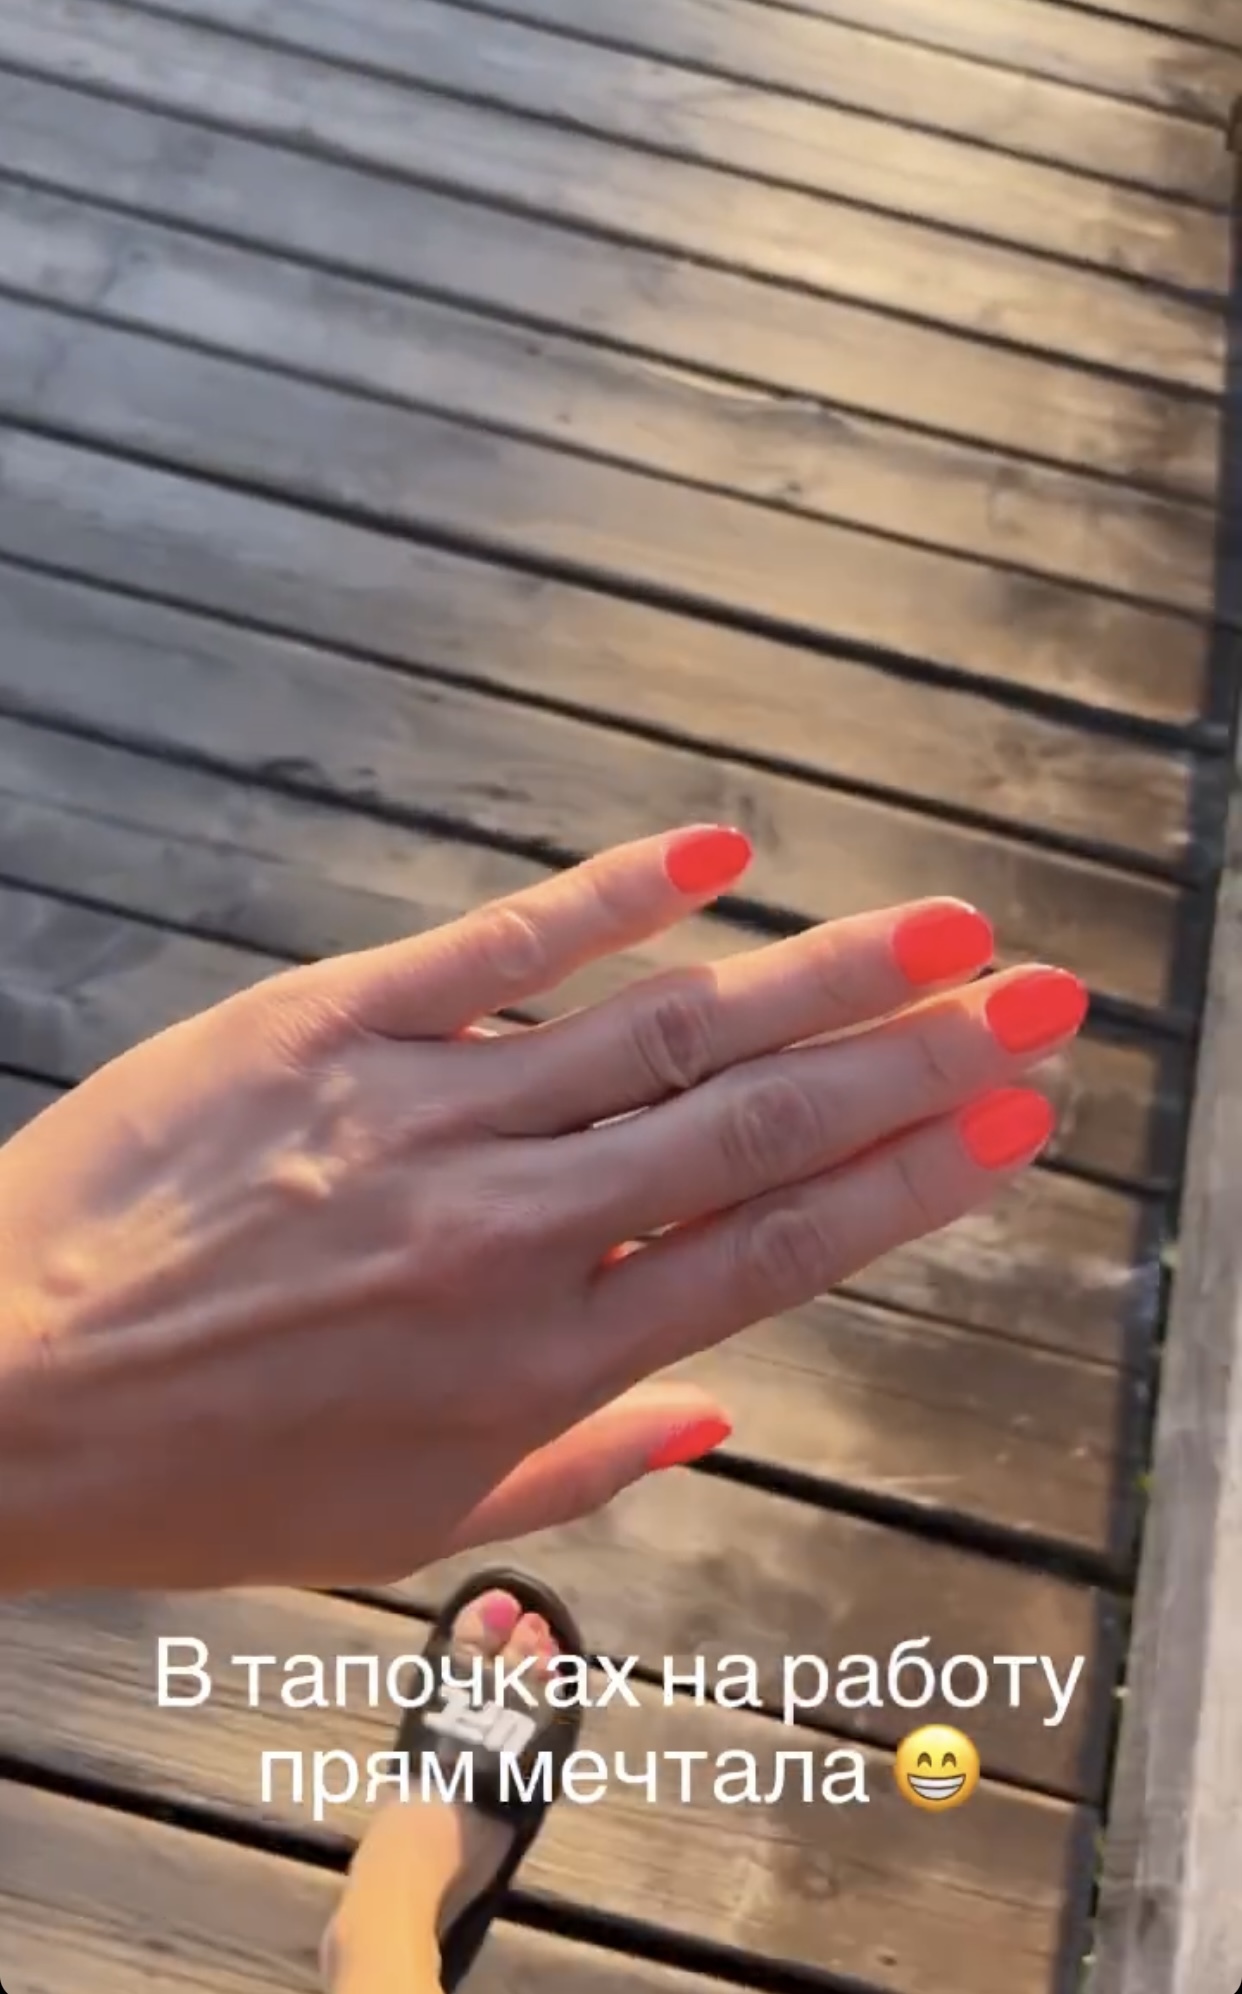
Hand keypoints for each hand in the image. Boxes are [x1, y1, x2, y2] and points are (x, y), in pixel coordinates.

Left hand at [0, 826, 1084, 1591]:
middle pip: (759, 1124)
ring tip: (944, 924)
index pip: (776, 1247)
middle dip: (922, 1058)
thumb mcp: (401, 1525)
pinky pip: (497, 946)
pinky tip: (719, 853)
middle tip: (1038, 1000)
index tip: (1012, 1129)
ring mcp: (425, 1117)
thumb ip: (579, 1464)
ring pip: (665, 1029)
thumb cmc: (199, 1473)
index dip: (914, 1182)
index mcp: (540, 1361)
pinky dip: (614, 894)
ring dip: (822, 971)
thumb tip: (720, 1408)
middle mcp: (512, 1232)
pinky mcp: (329, 1029)